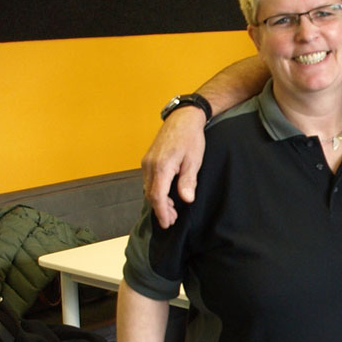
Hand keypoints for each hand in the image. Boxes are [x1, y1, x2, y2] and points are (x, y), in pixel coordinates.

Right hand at [141, 107, 205, 227]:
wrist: (182, 118)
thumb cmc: (190, 138)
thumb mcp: (194, 161)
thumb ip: (188, 181)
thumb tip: (187, 199)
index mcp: (162, 167)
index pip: (157, 196)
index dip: (162, 212)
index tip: (167, 223)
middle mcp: (150, 165)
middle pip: (151, 194)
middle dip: (161, 209)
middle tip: (173, 220)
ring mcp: (147, 162)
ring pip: (148, 188)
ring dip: (158, 201)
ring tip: (172, 210)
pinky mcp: (148, 160)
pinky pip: (149, 180)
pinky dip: (156, 191)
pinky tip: (166, 195)